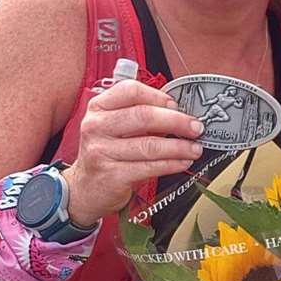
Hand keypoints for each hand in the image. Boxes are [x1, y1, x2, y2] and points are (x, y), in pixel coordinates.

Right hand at [61, 79, 204, 227]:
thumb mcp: (114, 127)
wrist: (85, 188)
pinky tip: (182, 162)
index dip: (159, 97)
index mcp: (99, 107)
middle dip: (177, 121)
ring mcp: (101, 151)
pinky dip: (171, 164)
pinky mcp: (111, 175)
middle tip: (196, 127)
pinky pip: (149, 167)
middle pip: (144, 116)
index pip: (131, 91)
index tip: (178, 105)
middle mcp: (96, 126)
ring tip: (195, 148)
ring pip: (150, 145)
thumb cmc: (107, 152)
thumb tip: (180, 112)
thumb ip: (140, 114)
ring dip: (179, 146)